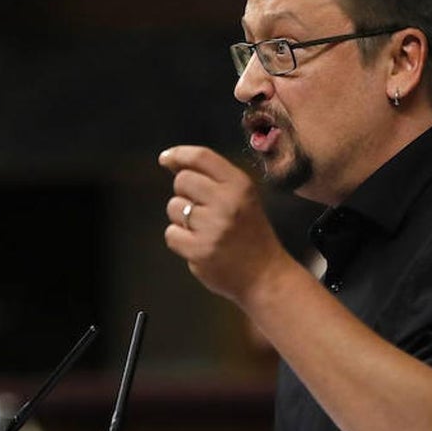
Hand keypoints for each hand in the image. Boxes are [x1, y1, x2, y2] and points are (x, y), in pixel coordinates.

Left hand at [159, 145, 296, 305]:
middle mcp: (227, 202)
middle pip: (182, 181)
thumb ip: (213, 178)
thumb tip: (170, 160)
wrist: (266, 276)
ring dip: (182, 218)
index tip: (166, 159)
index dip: (179, 154)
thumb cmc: (250, 234)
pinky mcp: (200, 251)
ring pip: (174, 207)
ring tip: (204, 230)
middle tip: (201, 210)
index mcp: (240, 185)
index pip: (201, 157)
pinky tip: (199, 246)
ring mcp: (213, 228)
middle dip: (184, 193)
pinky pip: (171, 234)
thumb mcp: (243, 198)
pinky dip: (180, 240)